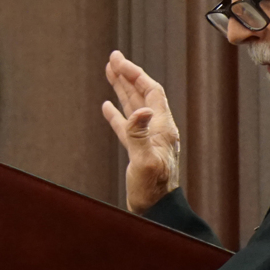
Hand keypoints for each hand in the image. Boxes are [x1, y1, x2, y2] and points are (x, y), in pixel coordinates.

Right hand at [101, 50, 180, 212]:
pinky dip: (117, 113)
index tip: (119, 61)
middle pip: (142, 94)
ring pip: (133, 106)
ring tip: (109, 72)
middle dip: (127, 75)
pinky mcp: (138, 151)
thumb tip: (141, 110)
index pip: (150, 91)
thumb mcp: (144, 161)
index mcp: (162, 127)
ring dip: (122, 89)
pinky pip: (126, 126)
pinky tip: (107, 107)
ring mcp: (147, 139)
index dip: (135, 74)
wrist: (156, 210)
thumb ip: (140, 134)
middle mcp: (156, 129)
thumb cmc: (152, 189)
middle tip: (113, 58)